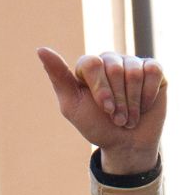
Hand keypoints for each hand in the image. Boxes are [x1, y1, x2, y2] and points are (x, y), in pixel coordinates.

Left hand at [37, 48, 165, 176]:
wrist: (126, 145)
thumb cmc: (97, 126)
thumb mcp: (72, 106)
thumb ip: (58, 77)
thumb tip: (40, 49)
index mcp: (89, 66)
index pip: (93, 64)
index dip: (101, 89)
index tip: (105, 110)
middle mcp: (110, 60)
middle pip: (114, 68)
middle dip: (118, 100)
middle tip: (117, 118)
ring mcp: (132, 63)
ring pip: (134, 72)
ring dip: (133, 103)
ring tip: (129, 117)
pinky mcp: (154, 70)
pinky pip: (153, 72)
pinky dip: (148, 95)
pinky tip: (144, 106)